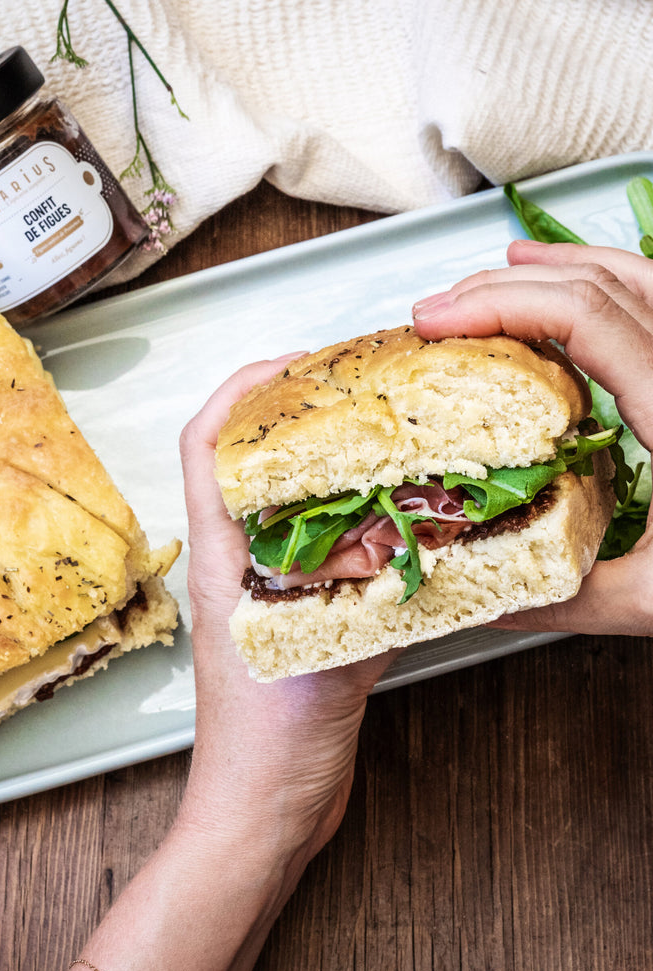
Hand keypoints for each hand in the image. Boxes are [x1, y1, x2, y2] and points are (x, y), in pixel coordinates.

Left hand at [178, 356, 396, 864]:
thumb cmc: (263, 750)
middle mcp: (237, 567)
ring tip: (376, 440)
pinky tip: (398, 526)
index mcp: (222, 562)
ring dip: (323, 465)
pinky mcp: (297, 621)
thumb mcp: (313, 660)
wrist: (261, 813)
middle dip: (291, 414)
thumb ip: (356, 602)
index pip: (207, 447)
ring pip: (285, 502)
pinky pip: (323, 551)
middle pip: (246, 463)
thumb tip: (401, 548)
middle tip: (350, 390)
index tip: (296, 364)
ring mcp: (266, 593)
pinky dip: (356, 525)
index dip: (242, 391)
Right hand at [412, 239, 652, 635]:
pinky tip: (569, 285)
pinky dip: (600, 280)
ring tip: (489, 279)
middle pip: (598, 285)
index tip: (436, 320)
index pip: (584, 319)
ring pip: (632, 275)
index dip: (498, 305)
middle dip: (504, 286)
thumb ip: (566, 599)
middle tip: (441, 310)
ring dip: (552, 271)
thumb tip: (484, 600)